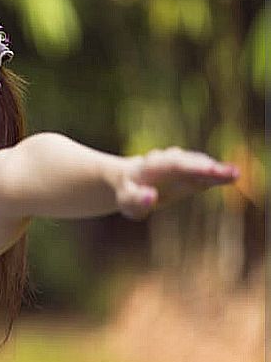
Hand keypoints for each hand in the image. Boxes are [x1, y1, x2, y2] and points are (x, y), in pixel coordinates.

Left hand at [115, 147, 239, 219]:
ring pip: (198, 165)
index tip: (209, 170)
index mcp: (151, 166)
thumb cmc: (127, 194)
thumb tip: (151, 196)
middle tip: (230, 172)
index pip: (173, 164)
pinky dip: (217, 175)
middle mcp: (167, 161)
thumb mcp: (127, 201)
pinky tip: (232, 175)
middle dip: (207, 167)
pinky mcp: (189, 173)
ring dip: (216, 169)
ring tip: (234, 174)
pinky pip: (204, 173)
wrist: (129, 182)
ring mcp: (180, 166)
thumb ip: (137, 200)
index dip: (191, 166)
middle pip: (189, 162)